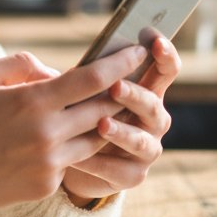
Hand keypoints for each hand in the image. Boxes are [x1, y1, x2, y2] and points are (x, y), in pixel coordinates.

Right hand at [0, 45, 149, 208]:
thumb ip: (23, 64)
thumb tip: (57, 73)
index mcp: (32, 100)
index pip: (92, 78)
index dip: (120, 63)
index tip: (137, 52)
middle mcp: (48, 132)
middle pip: (104, 109)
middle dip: (121, 93)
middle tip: (132, 80)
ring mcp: (50, 162)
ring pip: (98, 138)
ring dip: (105, 122)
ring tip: (107, 108)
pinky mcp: (48, 184)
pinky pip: (74, 161)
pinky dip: (75, 147)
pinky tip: (67, 139)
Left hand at [61, 34, 179, 201]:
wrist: (70, 158)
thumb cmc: (78, 113)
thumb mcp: (78, 91)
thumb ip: (78, 76)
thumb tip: (51, 59)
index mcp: (145, 92)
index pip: (164, 70)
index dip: (165, 56)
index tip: (155, 41)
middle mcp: (152, 120)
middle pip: (153, 105)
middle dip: (135, 95)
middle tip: (115, 86)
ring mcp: (146, 149)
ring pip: (142, 141)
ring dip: (123, 132)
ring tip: (101, 125)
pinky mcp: (132, 175)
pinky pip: (120, 170)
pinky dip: (100, 163)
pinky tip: (80, 158)